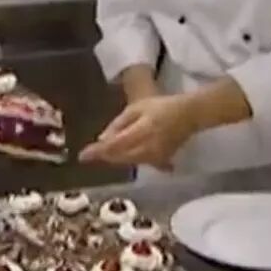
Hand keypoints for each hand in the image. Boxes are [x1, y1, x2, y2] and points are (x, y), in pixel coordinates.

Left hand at [79, 94, 197, 169]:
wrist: (189, 115)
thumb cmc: (161, 106)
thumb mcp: (137, 108)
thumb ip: (119, 124)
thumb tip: (102, 140)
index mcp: (142, 131)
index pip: (115, 145)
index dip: (97, 152)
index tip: (82, 156)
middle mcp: (148, 148)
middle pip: (120, 157)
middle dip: (105, 155)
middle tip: (90, 153)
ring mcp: (155, 157)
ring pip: (128, 162)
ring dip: (116, 158)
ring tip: (106, 151)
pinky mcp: (160, 161)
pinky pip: (139, 163)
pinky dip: (129, 159)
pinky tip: (126, 153)